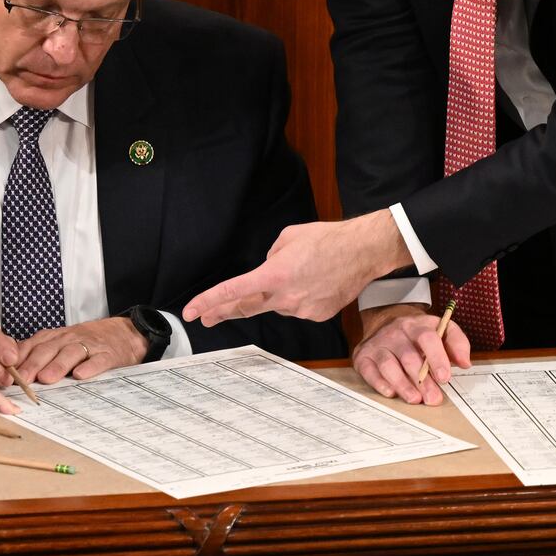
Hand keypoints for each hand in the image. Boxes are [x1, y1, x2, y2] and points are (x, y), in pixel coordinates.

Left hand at [13, 317, 145, 383]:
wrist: (123, 333)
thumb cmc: (84, 343)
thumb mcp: (58, 344)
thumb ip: (35, 354)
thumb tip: (6, 371)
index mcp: (53, 338)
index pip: (31, 347)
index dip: (17, 360)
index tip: (4, 376)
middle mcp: (68, 339)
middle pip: (47, 350)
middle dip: (32, 365)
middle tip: (21, 381)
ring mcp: (88, 346)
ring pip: (70, 353)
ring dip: (57, 366)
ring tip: (46, 379)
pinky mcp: (108, 354)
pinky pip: (98, 360)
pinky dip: (90, 368)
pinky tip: (81, 376)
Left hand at [182, 212, 410, 326]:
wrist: (363, 252)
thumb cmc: (326, 239)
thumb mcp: (287, 238)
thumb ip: (270, 258)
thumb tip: (266, 271)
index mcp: (273, 275)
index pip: (233, 292)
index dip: (209, 302)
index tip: (192, 311)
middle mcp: (285, 297)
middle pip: (246, 307)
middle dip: (223, 311)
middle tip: (206, 317)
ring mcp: (301, 309)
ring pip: (277, 304)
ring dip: (278, 292)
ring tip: (300, 272)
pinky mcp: (316, 315)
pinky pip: (297, 307)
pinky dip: (298, 297)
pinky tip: (314, 282)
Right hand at [352, 303, 471, 404]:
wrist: (385, 323)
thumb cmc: (419, 335)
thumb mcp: (441, 330)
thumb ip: (457, 344)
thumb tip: (464, 363)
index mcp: (416, 325)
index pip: (427, 338)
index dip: (437, 358)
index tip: (445, 378)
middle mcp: (394, 332)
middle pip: (408, 357)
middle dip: (422, 381)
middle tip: (433, 399)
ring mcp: (377, 344)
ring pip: (388, 365)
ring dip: (402, 384)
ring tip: (415, 399)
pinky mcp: (363, 356)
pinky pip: (369, 371)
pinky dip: (379, 383)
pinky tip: (391, 393)